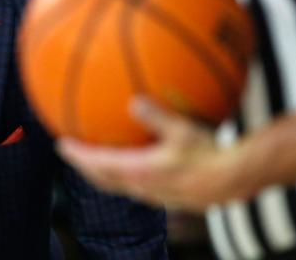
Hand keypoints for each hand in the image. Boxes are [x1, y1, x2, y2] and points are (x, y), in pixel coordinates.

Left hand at [57, 98, 239, 210]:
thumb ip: (157, 116)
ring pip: (118, 184)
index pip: (99, 165)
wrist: (234, 182)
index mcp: (141, 171)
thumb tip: (133, 99)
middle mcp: (143, 187)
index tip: (61, 145)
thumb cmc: (211, 155)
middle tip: (71, 152)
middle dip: (84, 165)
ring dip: (102, 171)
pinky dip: (125, 173)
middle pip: (103, 178)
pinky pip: (136, 185)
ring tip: (96, 157)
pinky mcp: (168, 196)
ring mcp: (155, 194)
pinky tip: (136, 160)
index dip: (78, 156)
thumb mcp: (184, 130)